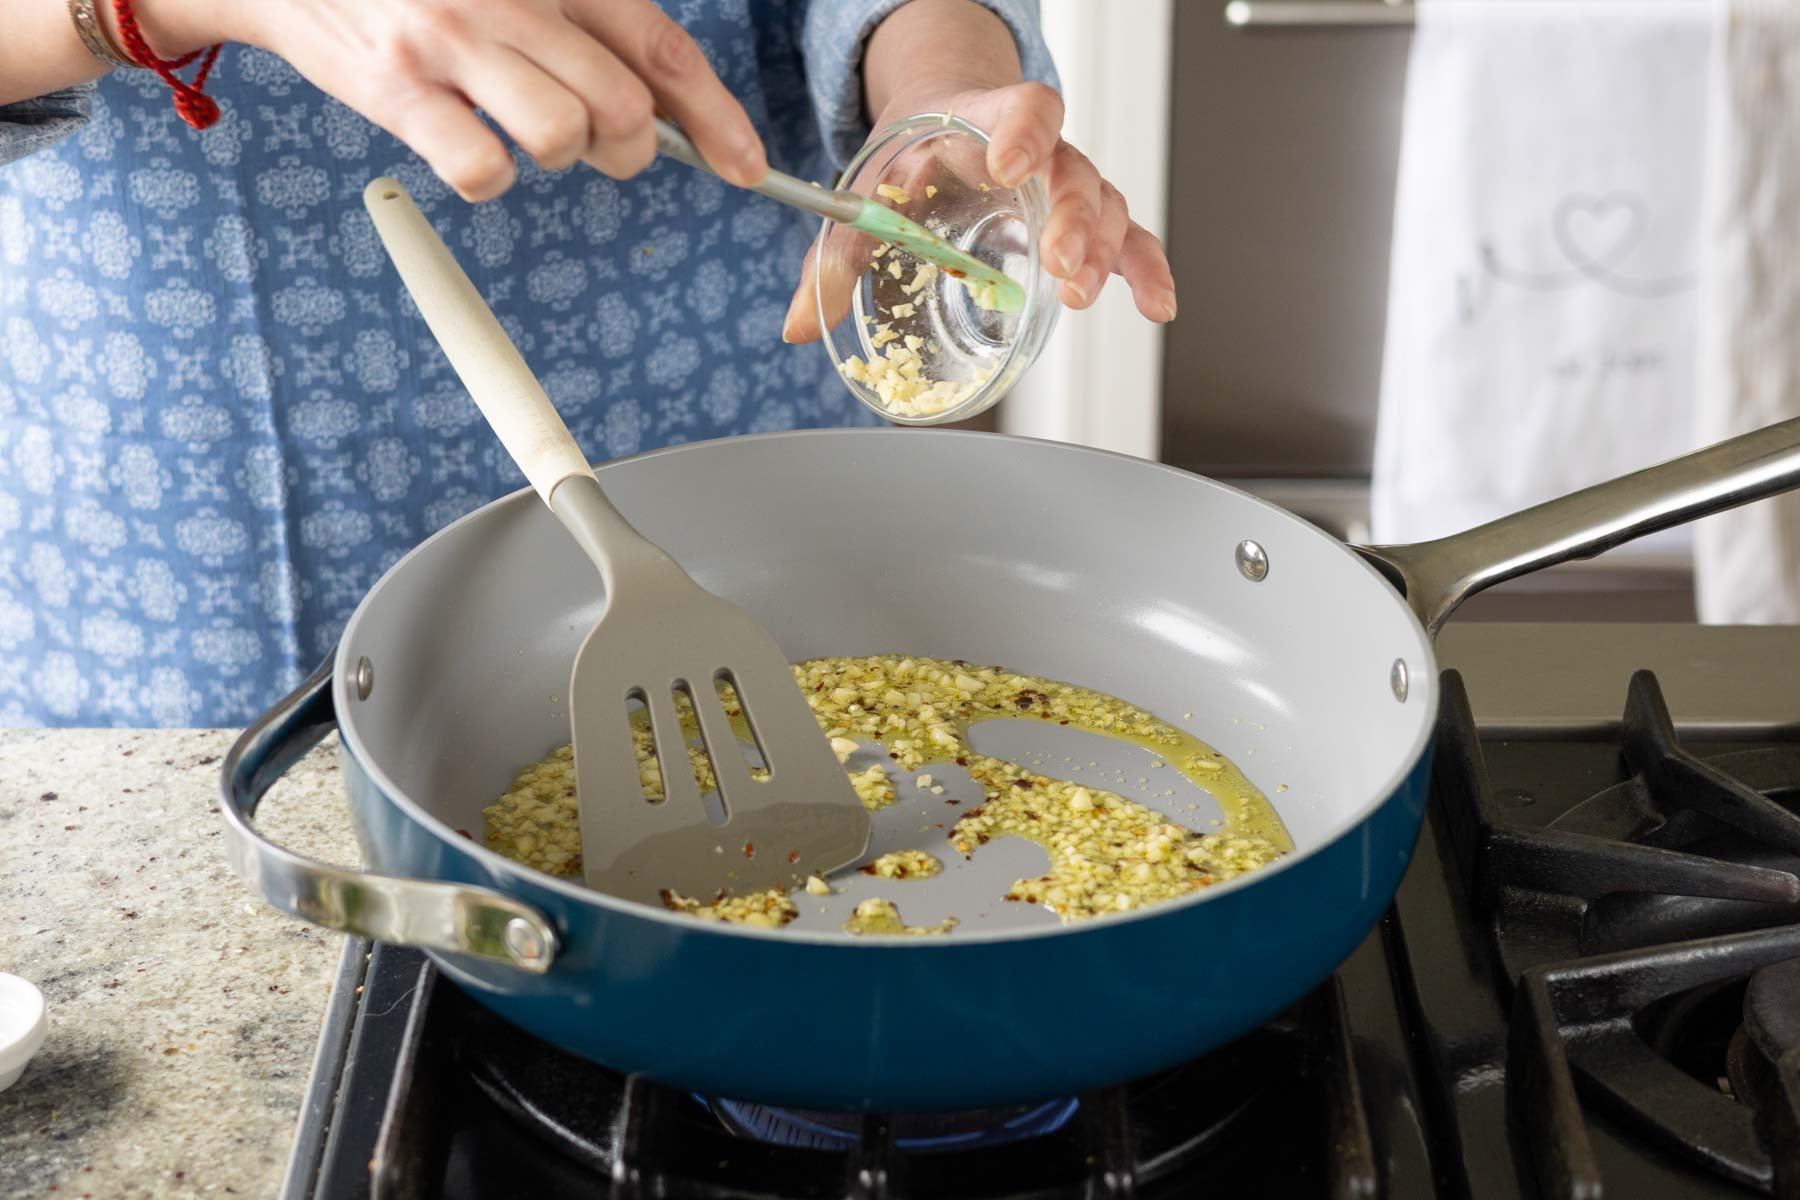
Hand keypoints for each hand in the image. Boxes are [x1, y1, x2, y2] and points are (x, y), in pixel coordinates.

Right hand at [133, 0, 766, 199]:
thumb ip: (583, 22)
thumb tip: (662, 103)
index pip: (662, 51)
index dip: (716, 118)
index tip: (746, 166)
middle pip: (625, 108)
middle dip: (630, 149)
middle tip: (599, 145)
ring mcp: (451, 38)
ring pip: (565, 136)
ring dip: (562, 157)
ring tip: (527, 135)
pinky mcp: (396, 85)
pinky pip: (484, 166)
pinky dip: (491, 176)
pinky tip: (468, 147)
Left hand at [781, 1, 1174, 343]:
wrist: (942, 133)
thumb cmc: (913, 159)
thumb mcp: (869, 197)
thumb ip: (836, 257)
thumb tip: (797, 322)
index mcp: (984, 122)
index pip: (1025, 105)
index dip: (1024, 131)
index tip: (1009, 163)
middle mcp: (1038, 152)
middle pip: (1074, 170)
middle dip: (1071, 219)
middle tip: (1058, 263)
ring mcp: (1065, 187)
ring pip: (1104, 206)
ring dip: (1101, 252)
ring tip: (1080, 296)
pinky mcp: (1081, 223)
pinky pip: (1128, 239)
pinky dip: (1146, 271)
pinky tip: (1156, 305)